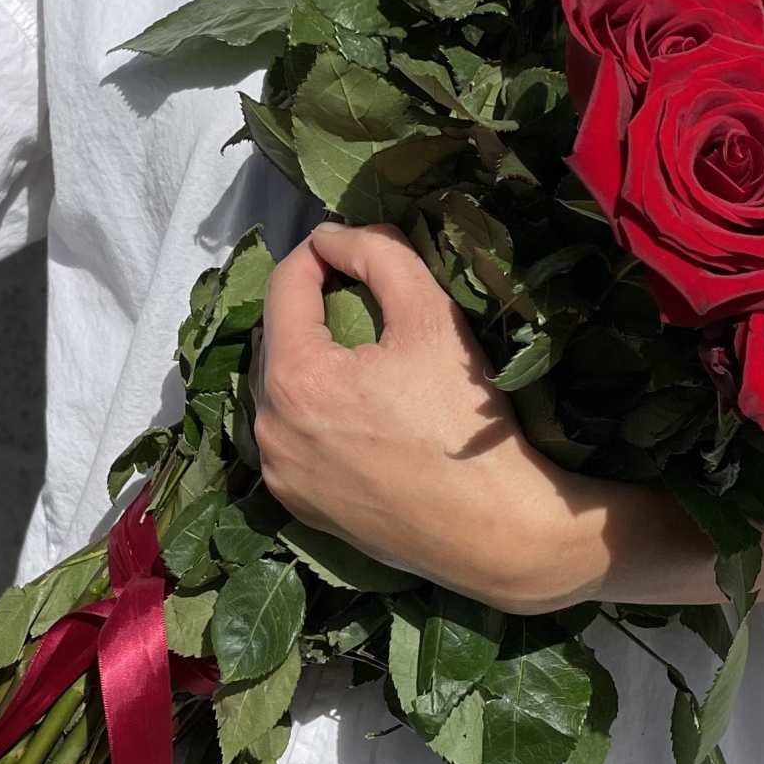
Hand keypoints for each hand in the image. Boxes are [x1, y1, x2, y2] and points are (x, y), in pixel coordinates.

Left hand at [250, 220, 574, 612]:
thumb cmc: (465, 419)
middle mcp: (268, 429)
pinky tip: (353, 408)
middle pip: (277, 338)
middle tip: (361, 294)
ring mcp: (280, 474)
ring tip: (358, 349)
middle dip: (312, 308)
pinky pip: (290, 438)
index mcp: (292, 378)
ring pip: (279, 390)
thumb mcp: (430, 316)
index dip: (320, 252)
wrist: (495, 531)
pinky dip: (311, 411)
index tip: (353, 243)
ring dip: (309, 360)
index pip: (285, 285)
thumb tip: (334, 233)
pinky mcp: (298, 507)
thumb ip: (379, 256)